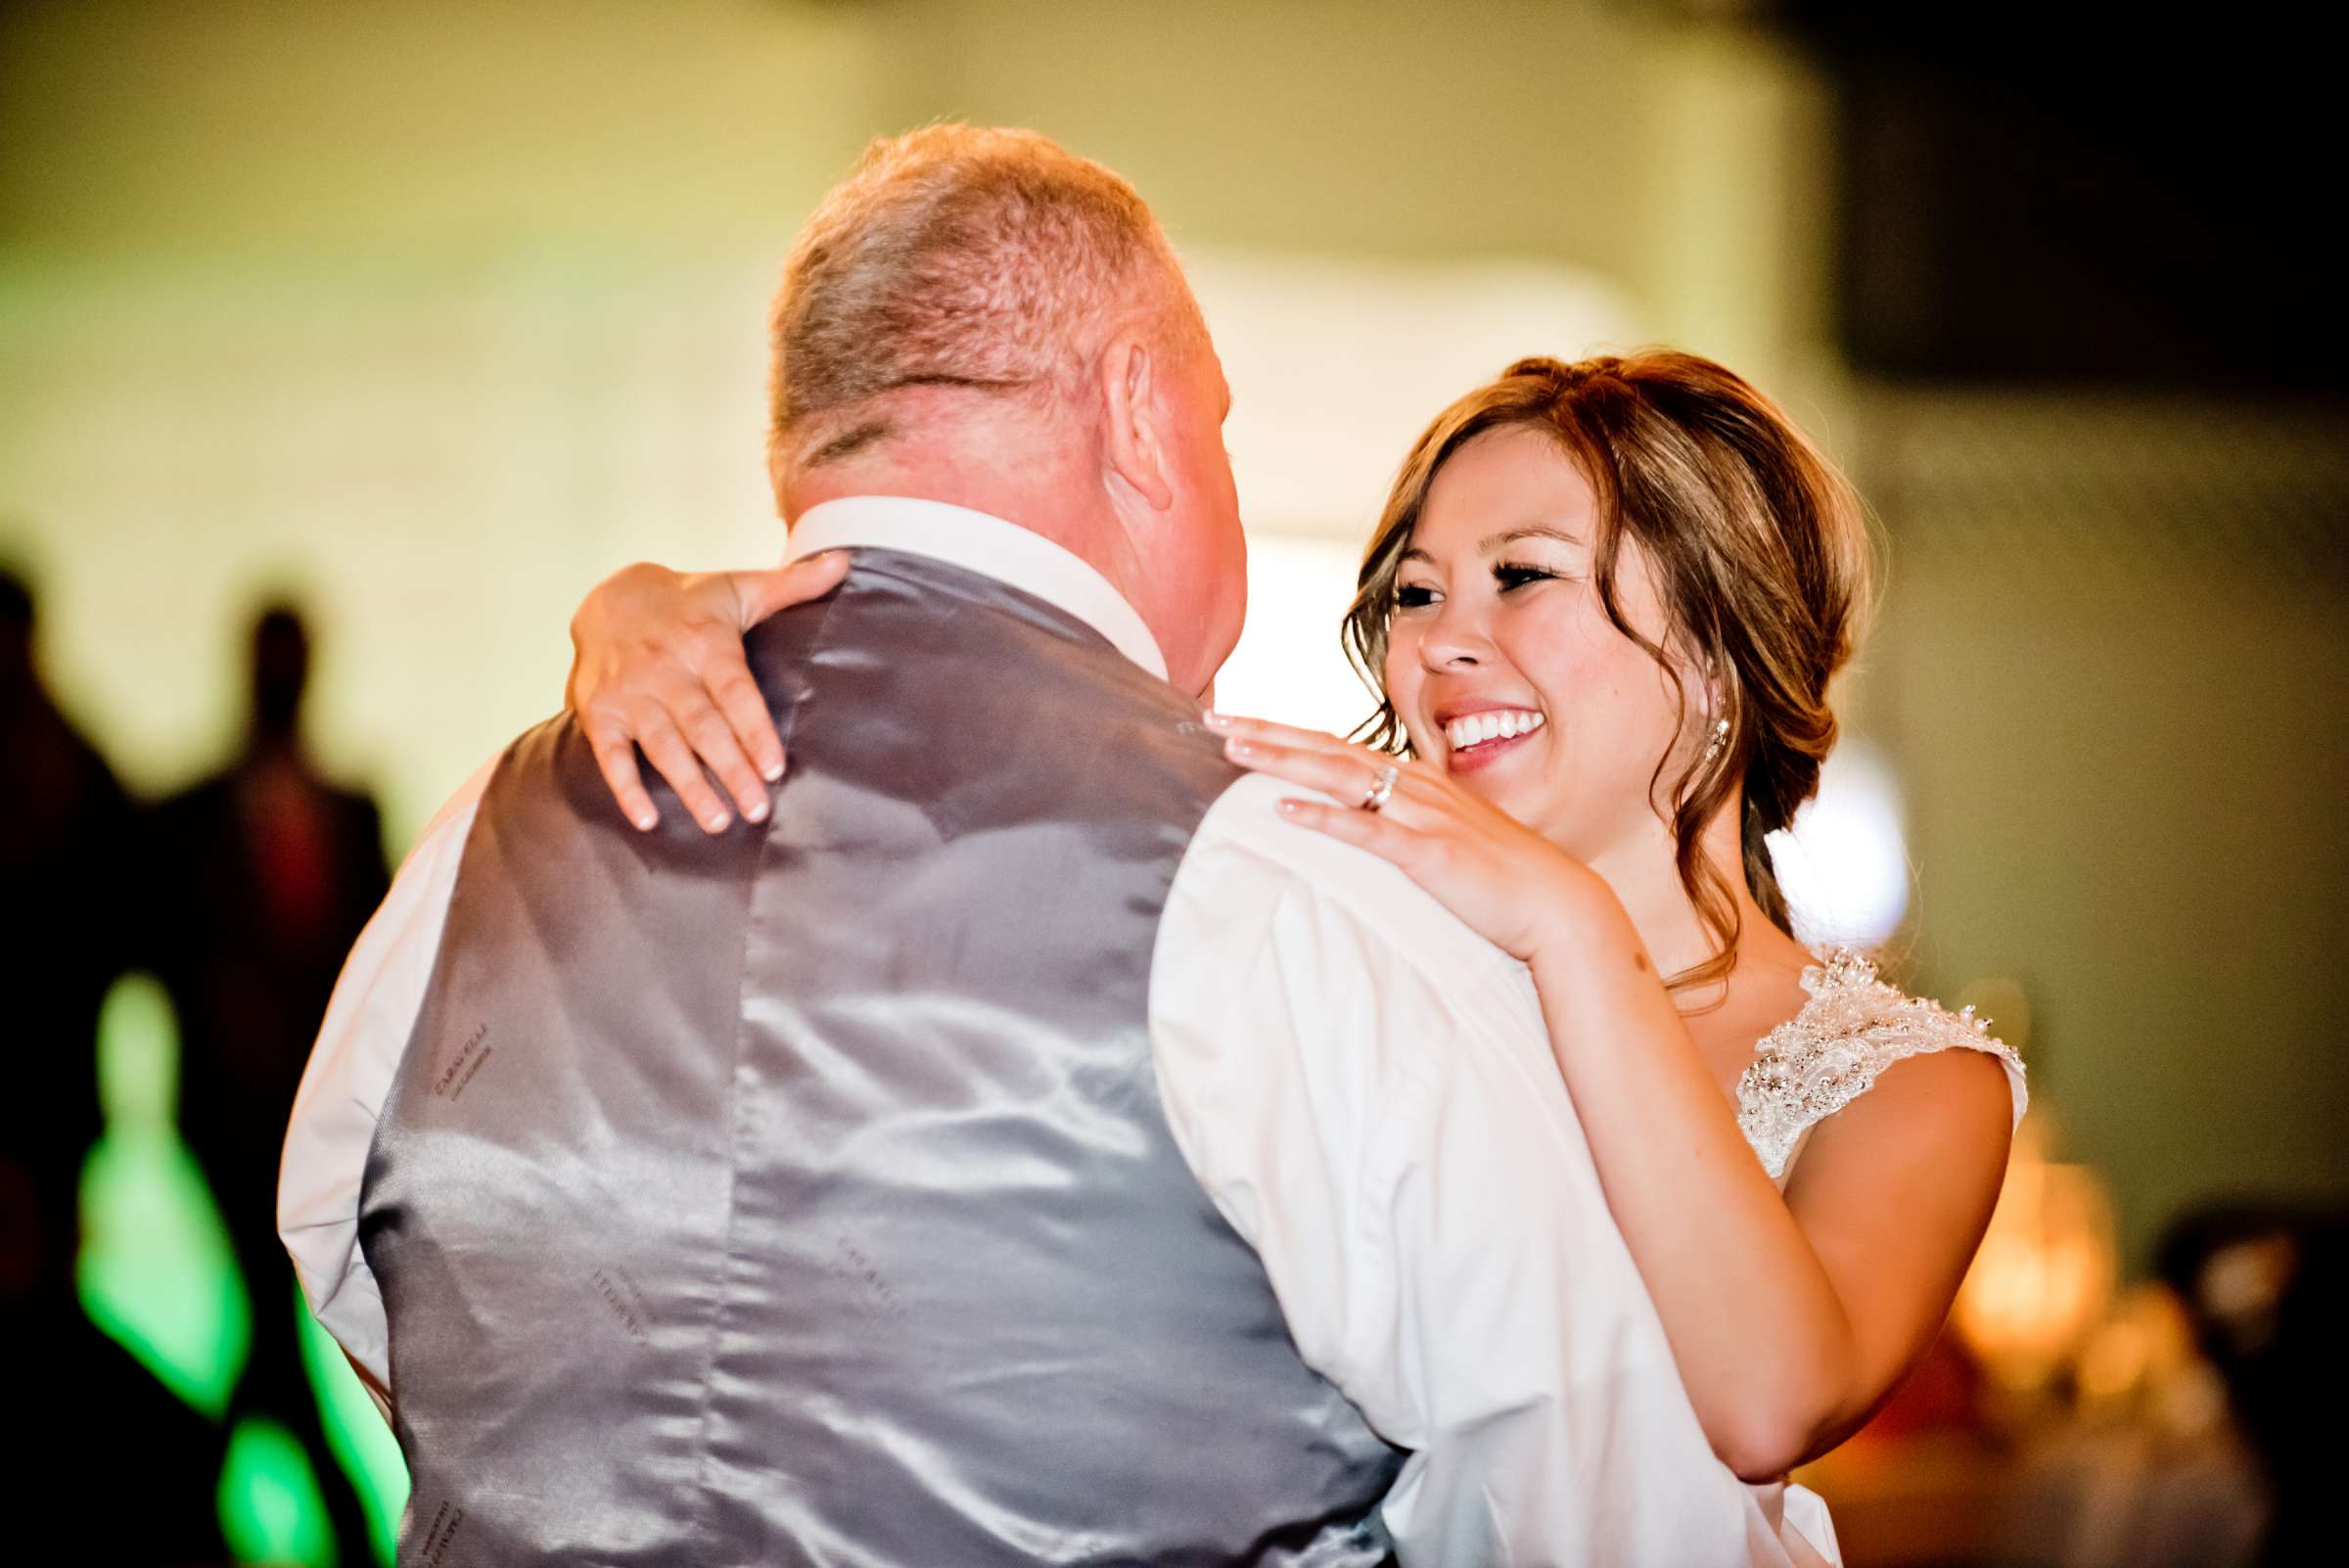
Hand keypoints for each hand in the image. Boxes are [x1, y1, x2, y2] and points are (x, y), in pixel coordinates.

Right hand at [565, 552, 849, 832]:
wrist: (608, 598)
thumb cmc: (689, 603)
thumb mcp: (738, 588)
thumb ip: (792, 584)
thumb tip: (845, 562)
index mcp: (705, 643)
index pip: (734, 692)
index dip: (753, 730)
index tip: (773, 767)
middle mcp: (665, 670)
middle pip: (702, 727)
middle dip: (729, 769)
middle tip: (757, 809)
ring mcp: (630, 694)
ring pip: (663, 746)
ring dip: (688, 786)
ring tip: (717, 822)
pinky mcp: (600, 712)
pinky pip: (611, 755)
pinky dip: (625, 788)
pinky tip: (647, 821)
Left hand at [1204, 711, 1617, 963]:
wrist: (1556, 904)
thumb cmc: (1498, 877)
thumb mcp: (1444, 838)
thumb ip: (1403, 826)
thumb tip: (1363, 824)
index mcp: (1414, 782)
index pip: (1336, 746)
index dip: (1285, 732)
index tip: (1238, 723)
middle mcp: (1414, 787)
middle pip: (1326, 749)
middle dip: (1267, 732)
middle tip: (1213, 721)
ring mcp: (1422, 816)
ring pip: (1340, 777)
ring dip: (1284, 761)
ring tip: (1234, 751)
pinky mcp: (1429, 854)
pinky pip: (1368, 831)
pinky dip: (1324, 817)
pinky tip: (1286, 811)